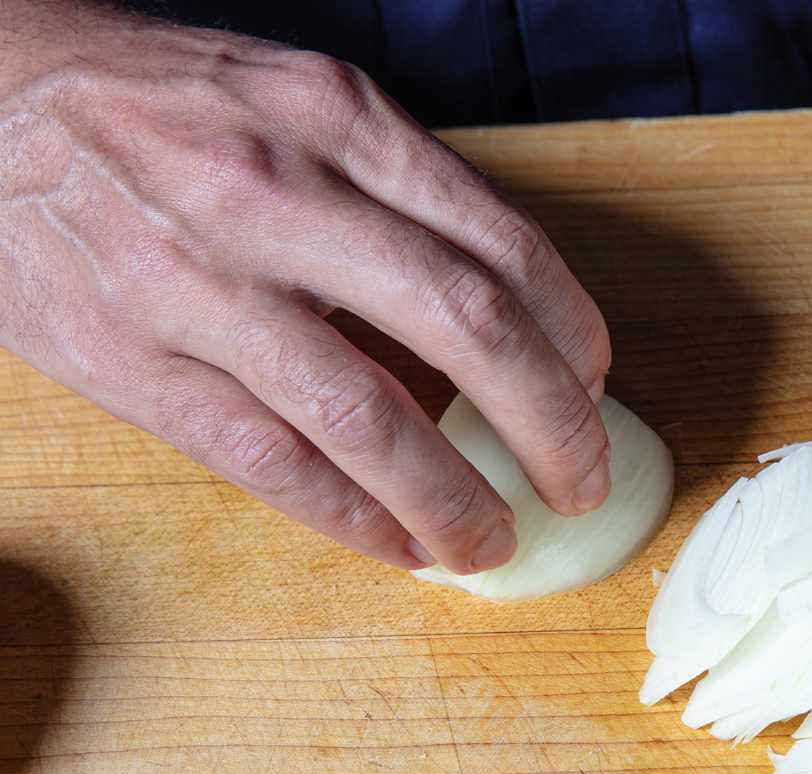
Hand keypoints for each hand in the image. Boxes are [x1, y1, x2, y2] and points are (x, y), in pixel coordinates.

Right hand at [0, 2, 611, 572]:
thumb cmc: (163, 107)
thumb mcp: (296, 103)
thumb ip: (397, 196)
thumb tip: (502, 324)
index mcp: (337, 119)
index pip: (504, 245)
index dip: (575, 336)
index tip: (594, 388)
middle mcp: (277, 193)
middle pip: (467, 328)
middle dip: (550, 426)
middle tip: (578, 483)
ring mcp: (199, 282)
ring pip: (369, 418)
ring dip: (452, 499)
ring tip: (491, 542)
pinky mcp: (130, 362)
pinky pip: (271, 464)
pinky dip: (353, 519)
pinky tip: (399, 545)